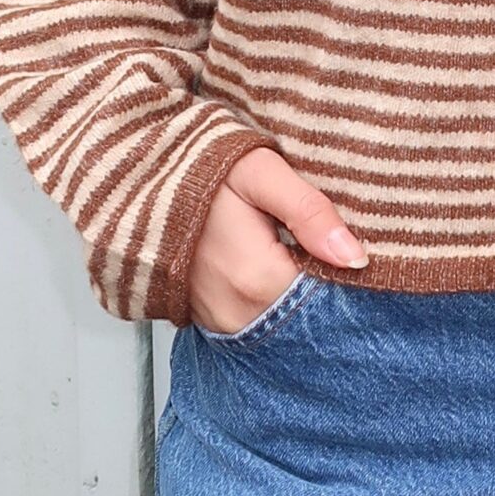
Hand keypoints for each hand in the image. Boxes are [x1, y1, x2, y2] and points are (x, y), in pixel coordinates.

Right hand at [186, 147, 369, 333]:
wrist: (140, 181)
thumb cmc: (201, 171)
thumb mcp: (260, 173)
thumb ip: (308, 211)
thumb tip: (354, 257)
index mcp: (257, 279)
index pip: (331, 295)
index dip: (347, 269)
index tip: (350, 241)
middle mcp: (238, 314)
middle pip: (308, 312)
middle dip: (327, 281)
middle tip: (323, 239)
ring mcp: (221, 324)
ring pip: (285, 320)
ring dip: (301, 291)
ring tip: (295, 247)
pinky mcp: (212, 322)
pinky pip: (260, 321)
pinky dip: (276, 299)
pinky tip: (275, 264)